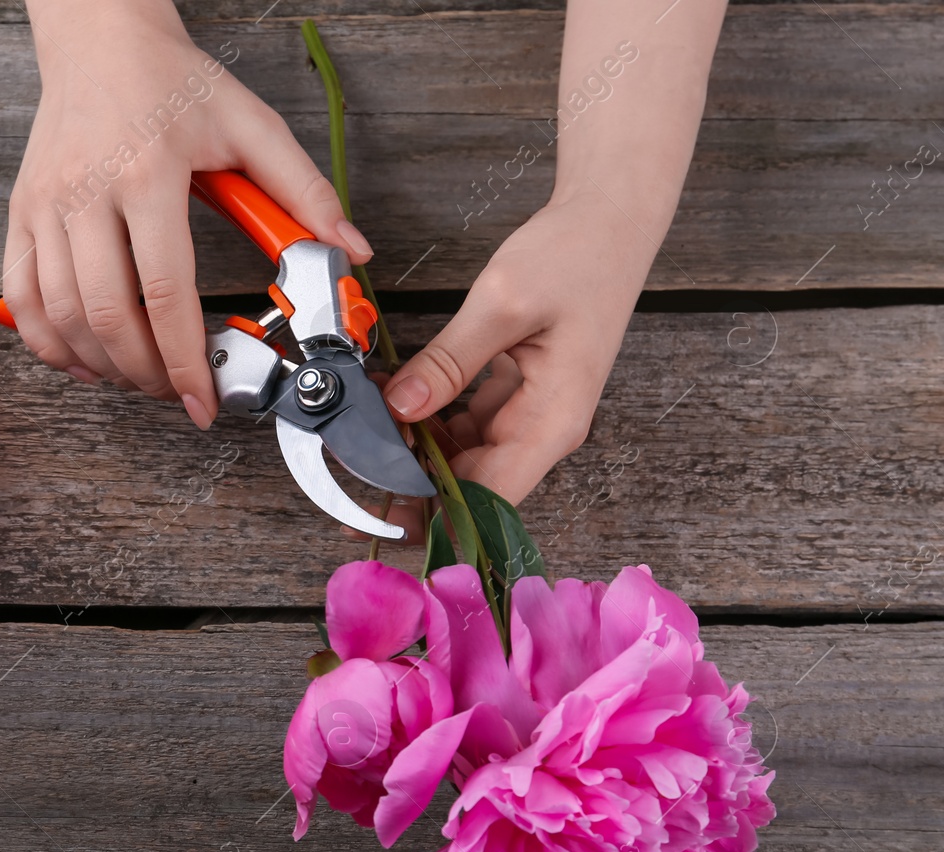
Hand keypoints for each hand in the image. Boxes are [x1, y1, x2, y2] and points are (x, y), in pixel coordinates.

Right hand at [3, 0, 373, 428]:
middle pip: (107, 317)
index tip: (204, 402)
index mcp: (149, 174)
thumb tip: (349, 248)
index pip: (166, 292)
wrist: (100, 39)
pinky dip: (47, 343)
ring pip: (60, 317)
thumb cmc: (172, 81)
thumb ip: (303, 189)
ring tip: (141, 380)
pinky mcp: (20, 213)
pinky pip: (20, 298)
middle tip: (178, 395)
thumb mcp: (251, 124)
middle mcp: (87, 193)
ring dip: (101, 366)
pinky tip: (83, 360)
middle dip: (146, 375)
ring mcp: (45, 205)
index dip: (186, 361)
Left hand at [380, 193, 654, 519]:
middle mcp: (544, 430)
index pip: (490, 499)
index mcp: (552, 422)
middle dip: (413, 485)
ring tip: (367, 432)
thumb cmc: (576, 257)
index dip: (435, 516)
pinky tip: (396, 402)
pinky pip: (466, 427)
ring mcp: (530, 415)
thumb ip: (448, 362)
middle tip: (355, 473)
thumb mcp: (502, 305)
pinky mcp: (516, 396)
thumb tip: (400, 408)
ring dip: (417, 451)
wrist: (610, 221)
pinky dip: (430, 420)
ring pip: (464, 459)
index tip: (382, 514)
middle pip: (472, 487)